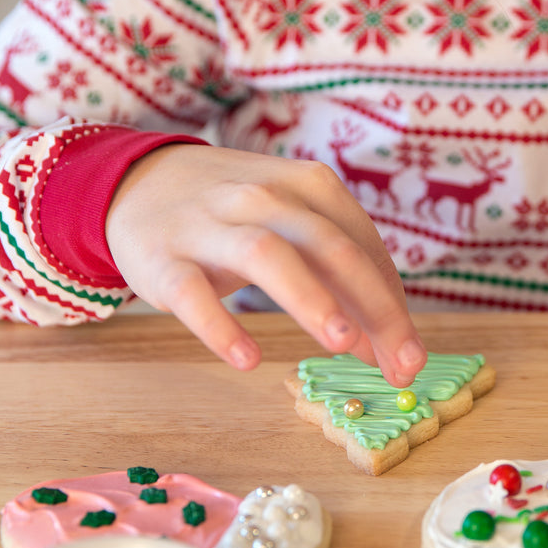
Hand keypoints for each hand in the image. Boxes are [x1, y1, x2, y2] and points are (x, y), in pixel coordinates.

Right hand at [104, 143, 426, 383]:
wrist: (137, 182)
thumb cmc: (235, 214)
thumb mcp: (290, 223)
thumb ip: (336, 277)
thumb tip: (380, 344)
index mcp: (307, 184)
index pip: (361, 244)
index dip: (391, 302)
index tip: (409, 356)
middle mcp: (264, 196)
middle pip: (330, 247)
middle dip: (374, 307)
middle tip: (401, 365)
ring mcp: (211, 226)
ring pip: (267, 254)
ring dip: (309, 297)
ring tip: (342, 343)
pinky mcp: (164, 260)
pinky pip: (192, 293)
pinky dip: (220, 326)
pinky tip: (247, 359)